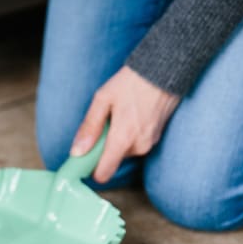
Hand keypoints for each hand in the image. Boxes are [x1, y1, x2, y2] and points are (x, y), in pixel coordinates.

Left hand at [71, 66, 180, 182]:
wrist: (165, 69)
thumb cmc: (131, 82)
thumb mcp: (102, 100)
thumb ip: (89, 128)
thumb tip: (77, 152)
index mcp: (123, 140)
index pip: (103, 174)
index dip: (91, 169)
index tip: (85, 157)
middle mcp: (138, 147)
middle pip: (112, 160)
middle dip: (104, 147)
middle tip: (105, 123)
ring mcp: (150, 143)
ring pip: (123, 151)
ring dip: (117, 139)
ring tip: (120, 115)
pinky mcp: (156, 138)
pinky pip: (135, 144)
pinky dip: (129, 135)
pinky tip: (131, 115)